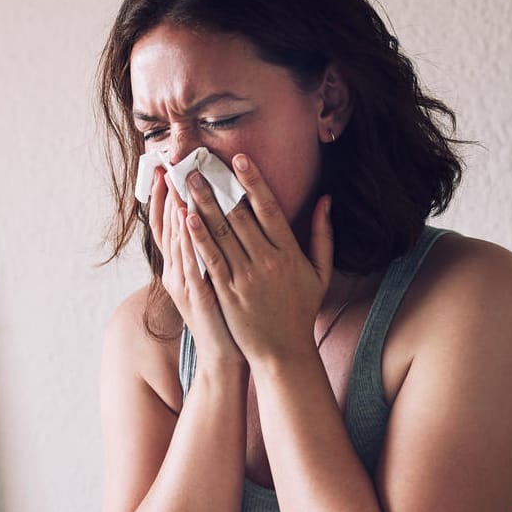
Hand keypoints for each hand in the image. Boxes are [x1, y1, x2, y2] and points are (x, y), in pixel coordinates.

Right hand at [149, 165, 242, 369]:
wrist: (225, 355)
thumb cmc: (227, 317)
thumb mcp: (215, 281)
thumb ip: (213, 252)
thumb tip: (217, 222)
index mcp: (181, 266)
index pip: (169, 225)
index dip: (164, 197)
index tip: (165, 169)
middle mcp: (176, 272)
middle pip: (167, 227)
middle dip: (167, 194)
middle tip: (167, 164)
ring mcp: (184, 284)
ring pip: (176, 240)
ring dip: (175, 209)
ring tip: (176, 180)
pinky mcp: (197, 295)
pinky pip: (189, 262)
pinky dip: (188, 239)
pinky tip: (188, 218)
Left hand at [184, 154, 331, 365]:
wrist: (283, 353)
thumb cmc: (300, 311)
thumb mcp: (320, 272)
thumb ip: (323, 234)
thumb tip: (326, 199)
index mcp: (289, 252)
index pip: (269, 208)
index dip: (253, 181)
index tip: (239, 159)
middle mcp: (267, 261)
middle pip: (239, 215)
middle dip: (217, 187)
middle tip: (198, 164)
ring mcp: (245, 277)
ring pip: (222, 233)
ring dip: (202, 205)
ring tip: (186, 183)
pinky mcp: (227, 293)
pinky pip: (211, 260)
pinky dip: (198, 238)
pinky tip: (186, 218)